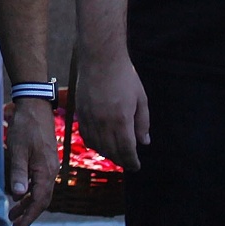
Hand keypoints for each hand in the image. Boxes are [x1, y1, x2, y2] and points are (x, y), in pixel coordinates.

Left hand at [5, 97, 56, 225]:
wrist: (35, 108)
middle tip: (14, 225)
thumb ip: (18, 172)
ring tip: (13, 213)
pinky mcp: (45, 161)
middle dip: (28, 213)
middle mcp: (51, 172)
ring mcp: (49, 166)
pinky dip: (29, 191)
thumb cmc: (25, 128)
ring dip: (27, 203)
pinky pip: (39, 183)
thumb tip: (17, 194)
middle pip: (42, 200)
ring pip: (40, 192)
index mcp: (45, 172)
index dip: (29, 216)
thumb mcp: (18, 150)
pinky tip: (20, 194)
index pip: (39, 201)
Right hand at [77, 53, 148, 171]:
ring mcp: (89, 117)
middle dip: (121, 160)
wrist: (100, 58)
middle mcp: (103, 122)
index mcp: (121, 120)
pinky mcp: (80, 111)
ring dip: (107, 153)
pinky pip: (85, 134)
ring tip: (115, 156)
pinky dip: (93, 143)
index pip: (126, 149)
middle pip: (111, 150)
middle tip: (128, 164)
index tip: (136, 167)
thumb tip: (144, 142)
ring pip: (96, 145)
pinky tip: (99, 144)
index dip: (132, 161)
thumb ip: (142, 123)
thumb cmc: (124, 76)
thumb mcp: (141, 99)